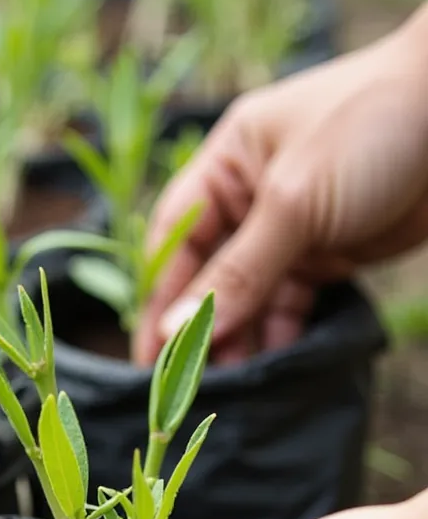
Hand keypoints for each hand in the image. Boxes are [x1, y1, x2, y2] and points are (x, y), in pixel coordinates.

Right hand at [135, 3, 427, 365]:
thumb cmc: (372, 127)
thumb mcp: (294, 200)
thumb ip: (239, 271)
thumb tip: (177, 329)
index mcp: (226, 165)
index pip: (176, 241)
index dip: (159, 299)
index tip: (146, 356)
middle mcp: (249, 198)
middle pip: (210, 276)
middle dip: (198, 330)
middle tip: (184, 387)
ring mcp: (289, 228)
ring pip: (250, 296)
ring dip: (240, 340)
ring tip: (229, 390)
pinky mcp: (327, 253)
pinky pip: (291, 303)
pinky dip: (281, 335)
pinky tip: (273, 369)